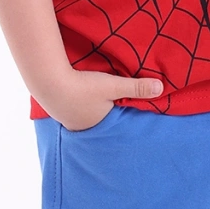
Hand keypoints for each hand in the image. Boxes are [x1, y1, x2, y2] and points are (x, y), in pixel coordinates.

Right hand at [42, 67, 162, 131]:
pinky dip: (76, 102)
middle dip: (106, 111)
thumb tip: (161, 89)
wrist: (48, 81)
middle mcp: (83, 127)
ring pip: (85, 114)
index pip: (117, 120)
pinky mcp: (56, 110)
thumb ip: (137, 87)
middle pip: (100, 118)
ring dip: (90, 106)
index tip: (127, 105)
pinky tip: (76, 94)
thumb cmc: (83, 86)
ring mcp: (68, 121)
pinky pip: (71, 108)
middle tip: (110, 102)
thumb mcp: (114, 85)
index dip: (121, 111)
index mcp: (100, 124)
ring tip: (94, 98)